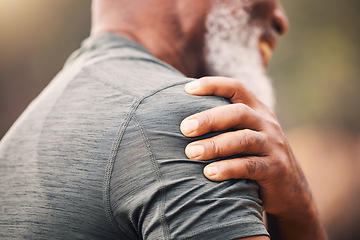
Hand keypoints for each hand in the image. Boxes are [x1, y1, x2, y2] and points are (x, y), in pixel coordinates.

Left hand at [180, 77, 327, 239]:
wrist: (291, 188)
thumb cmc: (254, 156)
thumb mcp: (245, 134)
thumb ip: (224, 124)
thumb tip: (182, 120)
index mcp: (257, 111)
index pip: (236, 88)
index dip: (213, 85)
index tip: (186, 90)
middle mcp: (267, 124)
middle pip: (238, 112)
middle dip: (209, 119)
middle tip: (184, 128)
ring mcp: (273, 146)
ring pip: (244, 139)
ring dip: (215, 145)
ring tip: (191, 153)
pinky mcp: (275, 169)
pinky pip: (250, 166)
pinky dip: (228, 168)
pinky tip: (209, 173)